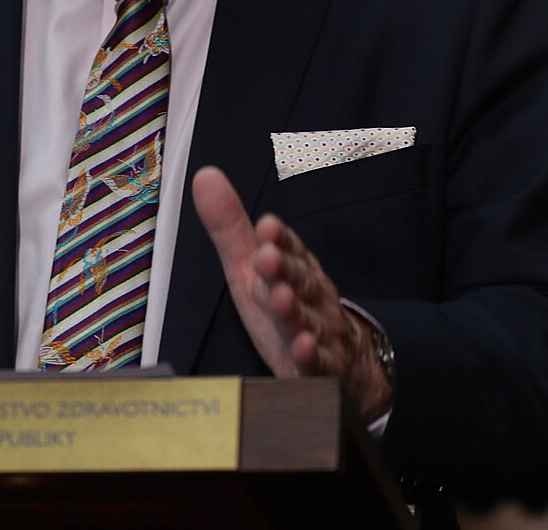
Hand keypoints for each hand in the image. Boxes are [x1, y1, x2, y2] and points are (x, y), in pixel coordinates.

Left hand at [191, 166, 391, 419]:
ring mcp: (321, 333)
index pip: (289, 249)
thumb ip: (230, 228)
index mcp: (294, 268)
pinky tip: (302, 348)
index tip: (266, 226)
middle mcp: (311, 296)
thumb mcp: (252, 269)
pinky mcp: (323, 370)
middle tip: (266, 257)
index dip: (279, 239)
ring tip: (280, 299)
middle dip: (284, 269)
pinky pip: (320, 364)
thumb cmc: (286, 308)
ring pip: (309, 320)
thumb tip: (204, 176)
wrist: (344, 363)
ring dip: (295, 310)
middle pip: (299, 281)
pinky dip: (312, 357)